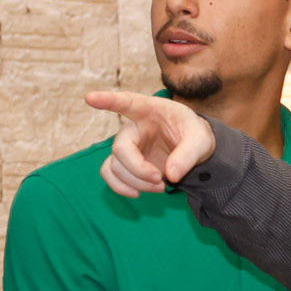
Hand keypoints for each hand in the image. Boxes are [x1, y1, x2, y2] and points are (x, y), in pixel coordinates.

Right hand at [88, 89, 214, 197]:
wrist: (193, 148)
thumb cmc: (194, 135)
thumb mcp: (201, 140)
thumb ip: (188, 155)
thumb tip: (170, 175)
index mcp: (150, 110)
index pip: (127, 102)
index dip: (108, 101)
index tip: (90, 98)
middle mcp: (133, 127)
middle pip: (121, 149)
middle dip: (139, 170)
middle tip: (161, 181)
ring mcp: (127, 146)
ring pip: (115, 166)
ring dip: (135, 182)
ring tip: (160, 187)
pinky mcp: (126, 163)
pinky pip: (110, 175)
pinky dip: (120, 187)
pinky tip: (137, 193)